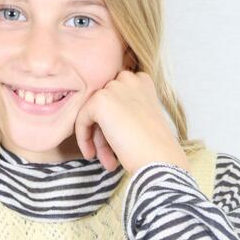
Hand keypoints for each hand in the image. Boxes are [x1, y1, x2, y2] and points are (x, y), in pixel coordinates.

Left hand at [74, 70, 190, 174]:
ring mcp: (114, 87)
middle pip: (104, 105)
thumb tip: (99, 120)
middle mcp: (129, 79)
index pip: (115, 97)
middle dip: (103, 131)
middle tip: (109, 156)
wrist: (158, 158)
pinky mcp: (100, 100)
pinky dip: (83, 137)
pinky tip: (92, 154)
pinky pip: (81, 118)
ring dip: (96, 138)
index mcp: (142, 82)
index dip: (113, 122)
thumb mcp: (141, 121)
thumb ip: (122, 112)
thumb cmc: (154, 147)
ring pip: (92, 112)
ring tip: (105, 160)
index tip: (117, 143)